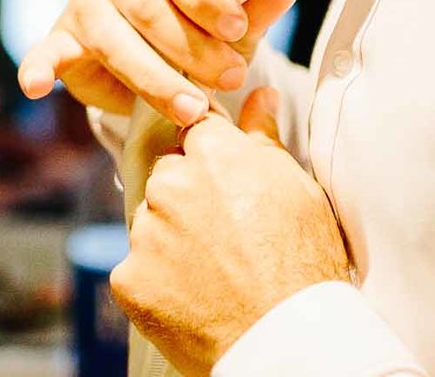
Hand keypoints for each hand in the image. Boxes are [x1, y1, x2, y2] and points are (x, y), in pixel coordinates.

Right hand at [16, 0, 296, 121]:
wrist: (156, 46)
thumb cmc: (200, 20)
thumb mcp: (234, 11)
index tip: (238, 28)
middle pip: (148, 5)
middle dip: (193, 47)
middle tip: (230, 79)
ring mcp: (86, 0)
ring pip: (113, 38)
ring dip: (153, 77)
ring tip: (191, 109)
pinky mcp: (63, 37)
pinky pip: (48, 49)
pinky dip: (39, 66)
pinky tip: (36, 84)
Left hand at [112, 91, 351, 375]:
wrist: (290, 341)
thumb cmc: (305, 263)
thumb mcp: (297, 190)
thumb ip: (263, 137)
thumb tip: (259, 93)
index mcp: (211, 154)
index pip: (195, 133)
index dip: (213, 160)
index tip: (228, 188)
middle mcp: (170, 185)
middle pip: (168, 177)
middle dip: (188, 198)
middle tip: (227, 237)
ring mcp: (145, 233)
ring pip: (151, 224)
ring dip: (171, 240)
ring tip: (216, 273)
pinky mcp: (129, 279)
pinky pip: (138, 270)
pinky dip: (159, 284)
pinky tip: (196, 299)